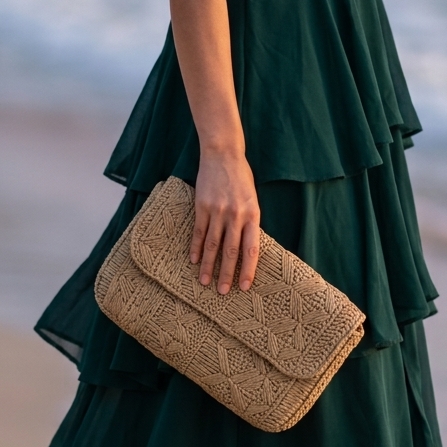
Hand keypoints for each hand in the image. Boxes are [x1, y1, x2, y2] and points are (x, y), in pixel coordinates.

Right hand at [190, 153, 259, 292]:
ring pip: (212, 245)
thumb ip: (250, 222)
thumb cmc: (241, 178)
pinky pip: (198, 231)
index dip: (248, 270)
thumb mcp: (252, 199)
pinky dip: (195, 247)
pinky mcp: (202, 206)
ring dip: (208, 265)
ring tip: (204, 282)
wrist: (223, 154)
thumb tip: (246, 247)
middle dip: (226, 274)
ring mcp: (217, 211)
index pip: (251, 249)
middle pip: (231, 251)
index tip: (244, 287)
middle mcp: (235, 215)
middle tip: (223, 292)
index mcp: (253, 215)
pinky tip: (193, 260)